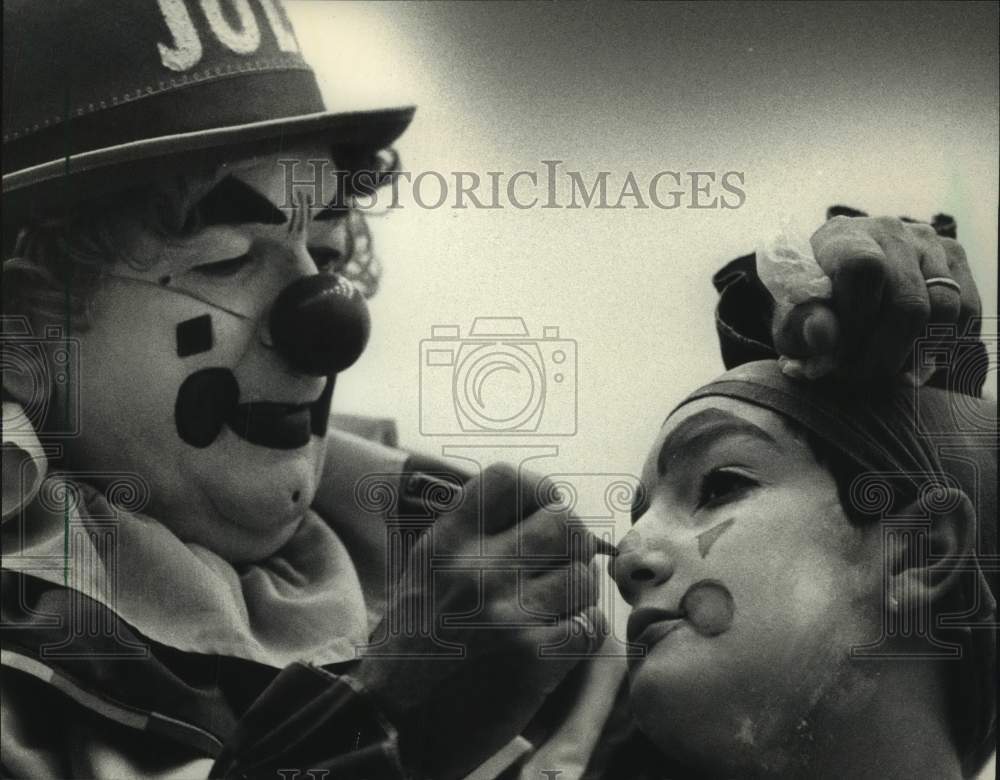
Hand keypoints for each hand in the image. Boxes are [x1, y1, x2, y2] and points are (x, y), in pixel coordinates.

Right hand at [350, 462, 607, 779]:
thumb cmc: (416, 634)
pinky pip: (589, 624)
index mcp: (447, 541)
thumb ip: (473, 528)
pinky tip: (558, 635)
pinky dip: (581, 630)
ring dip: (577, 591)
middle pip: (564, 522)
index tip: (540, 510)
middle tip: (558, 561)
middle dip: (570, 542)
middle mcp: (476, 569)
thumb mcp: (428, 564)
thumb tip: (541, 502)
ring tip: (554, 604)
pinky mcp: (531, 656)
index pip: (508, 479)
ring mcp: (506, 613)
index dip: (538, 490)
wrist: (393, 711)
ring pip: (584, 575)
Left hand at [772, 215, 980, 381]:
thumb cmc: (811, 313)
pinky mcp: (954, 259)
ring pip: (942, 309)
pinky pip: (967, 310)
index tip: (841, 354)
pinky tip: (914, 361)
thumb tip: (823, 334)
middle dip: (886, 353)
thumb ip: (800, 328)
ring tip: (886, 372)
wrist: (838, 296)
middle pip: (908, 300)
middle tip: (864, 378)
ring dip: (916, 353)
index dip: (857, 321)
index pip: (862, 268)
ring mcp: (927, 242)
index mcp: (838, 236)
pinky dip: (945, 345)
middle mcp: (887, 230)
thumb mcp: (792, 324)